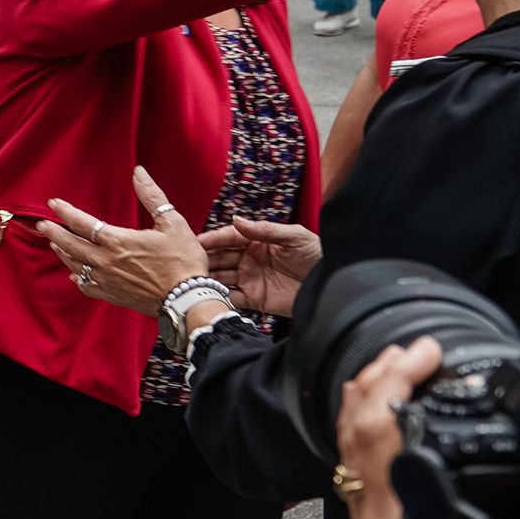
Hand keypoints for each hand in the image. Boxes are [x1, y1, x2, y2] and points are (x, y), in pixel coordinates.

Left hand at [39, 165, 210, 312]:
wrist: (186, 298)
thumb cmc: (183, 259)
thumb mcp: (172, 222)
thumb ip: (151, 196)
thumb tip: (138, 172)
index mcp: (117, 241)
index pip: (82, 222)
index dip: (65, 211)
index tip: (53, 203)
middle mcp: (105, 261)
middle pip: (70, 244)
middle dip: (53, 232)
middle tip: (41, 225)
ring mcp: (106, 280)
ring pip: (75, 265)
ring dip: (63, 252)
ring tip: (54, 243)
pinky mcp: (112, 295)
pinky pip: (87, 286)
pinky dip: (77, 278)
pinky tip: (74, 274)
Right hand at [201, 216, 321, 316]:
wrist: (332, 286)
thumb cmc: (317, 255)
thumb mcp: (294, 237)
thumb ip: (265, 230)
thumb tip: (236, 219)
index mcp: (258, 242)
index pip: (229, 238)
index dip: (213, 240)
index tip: (196, 242)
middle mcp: (250, 259)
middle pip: (221, 257)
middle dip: (204, 259)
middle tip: (187, 262)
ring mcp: (251, 279)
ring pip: (222, 277)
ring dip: (208, 278)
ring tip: (192, 280)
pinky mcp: (255, 299)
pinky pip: (232, 298)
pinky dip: (220, 297)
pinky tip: (208, 295)